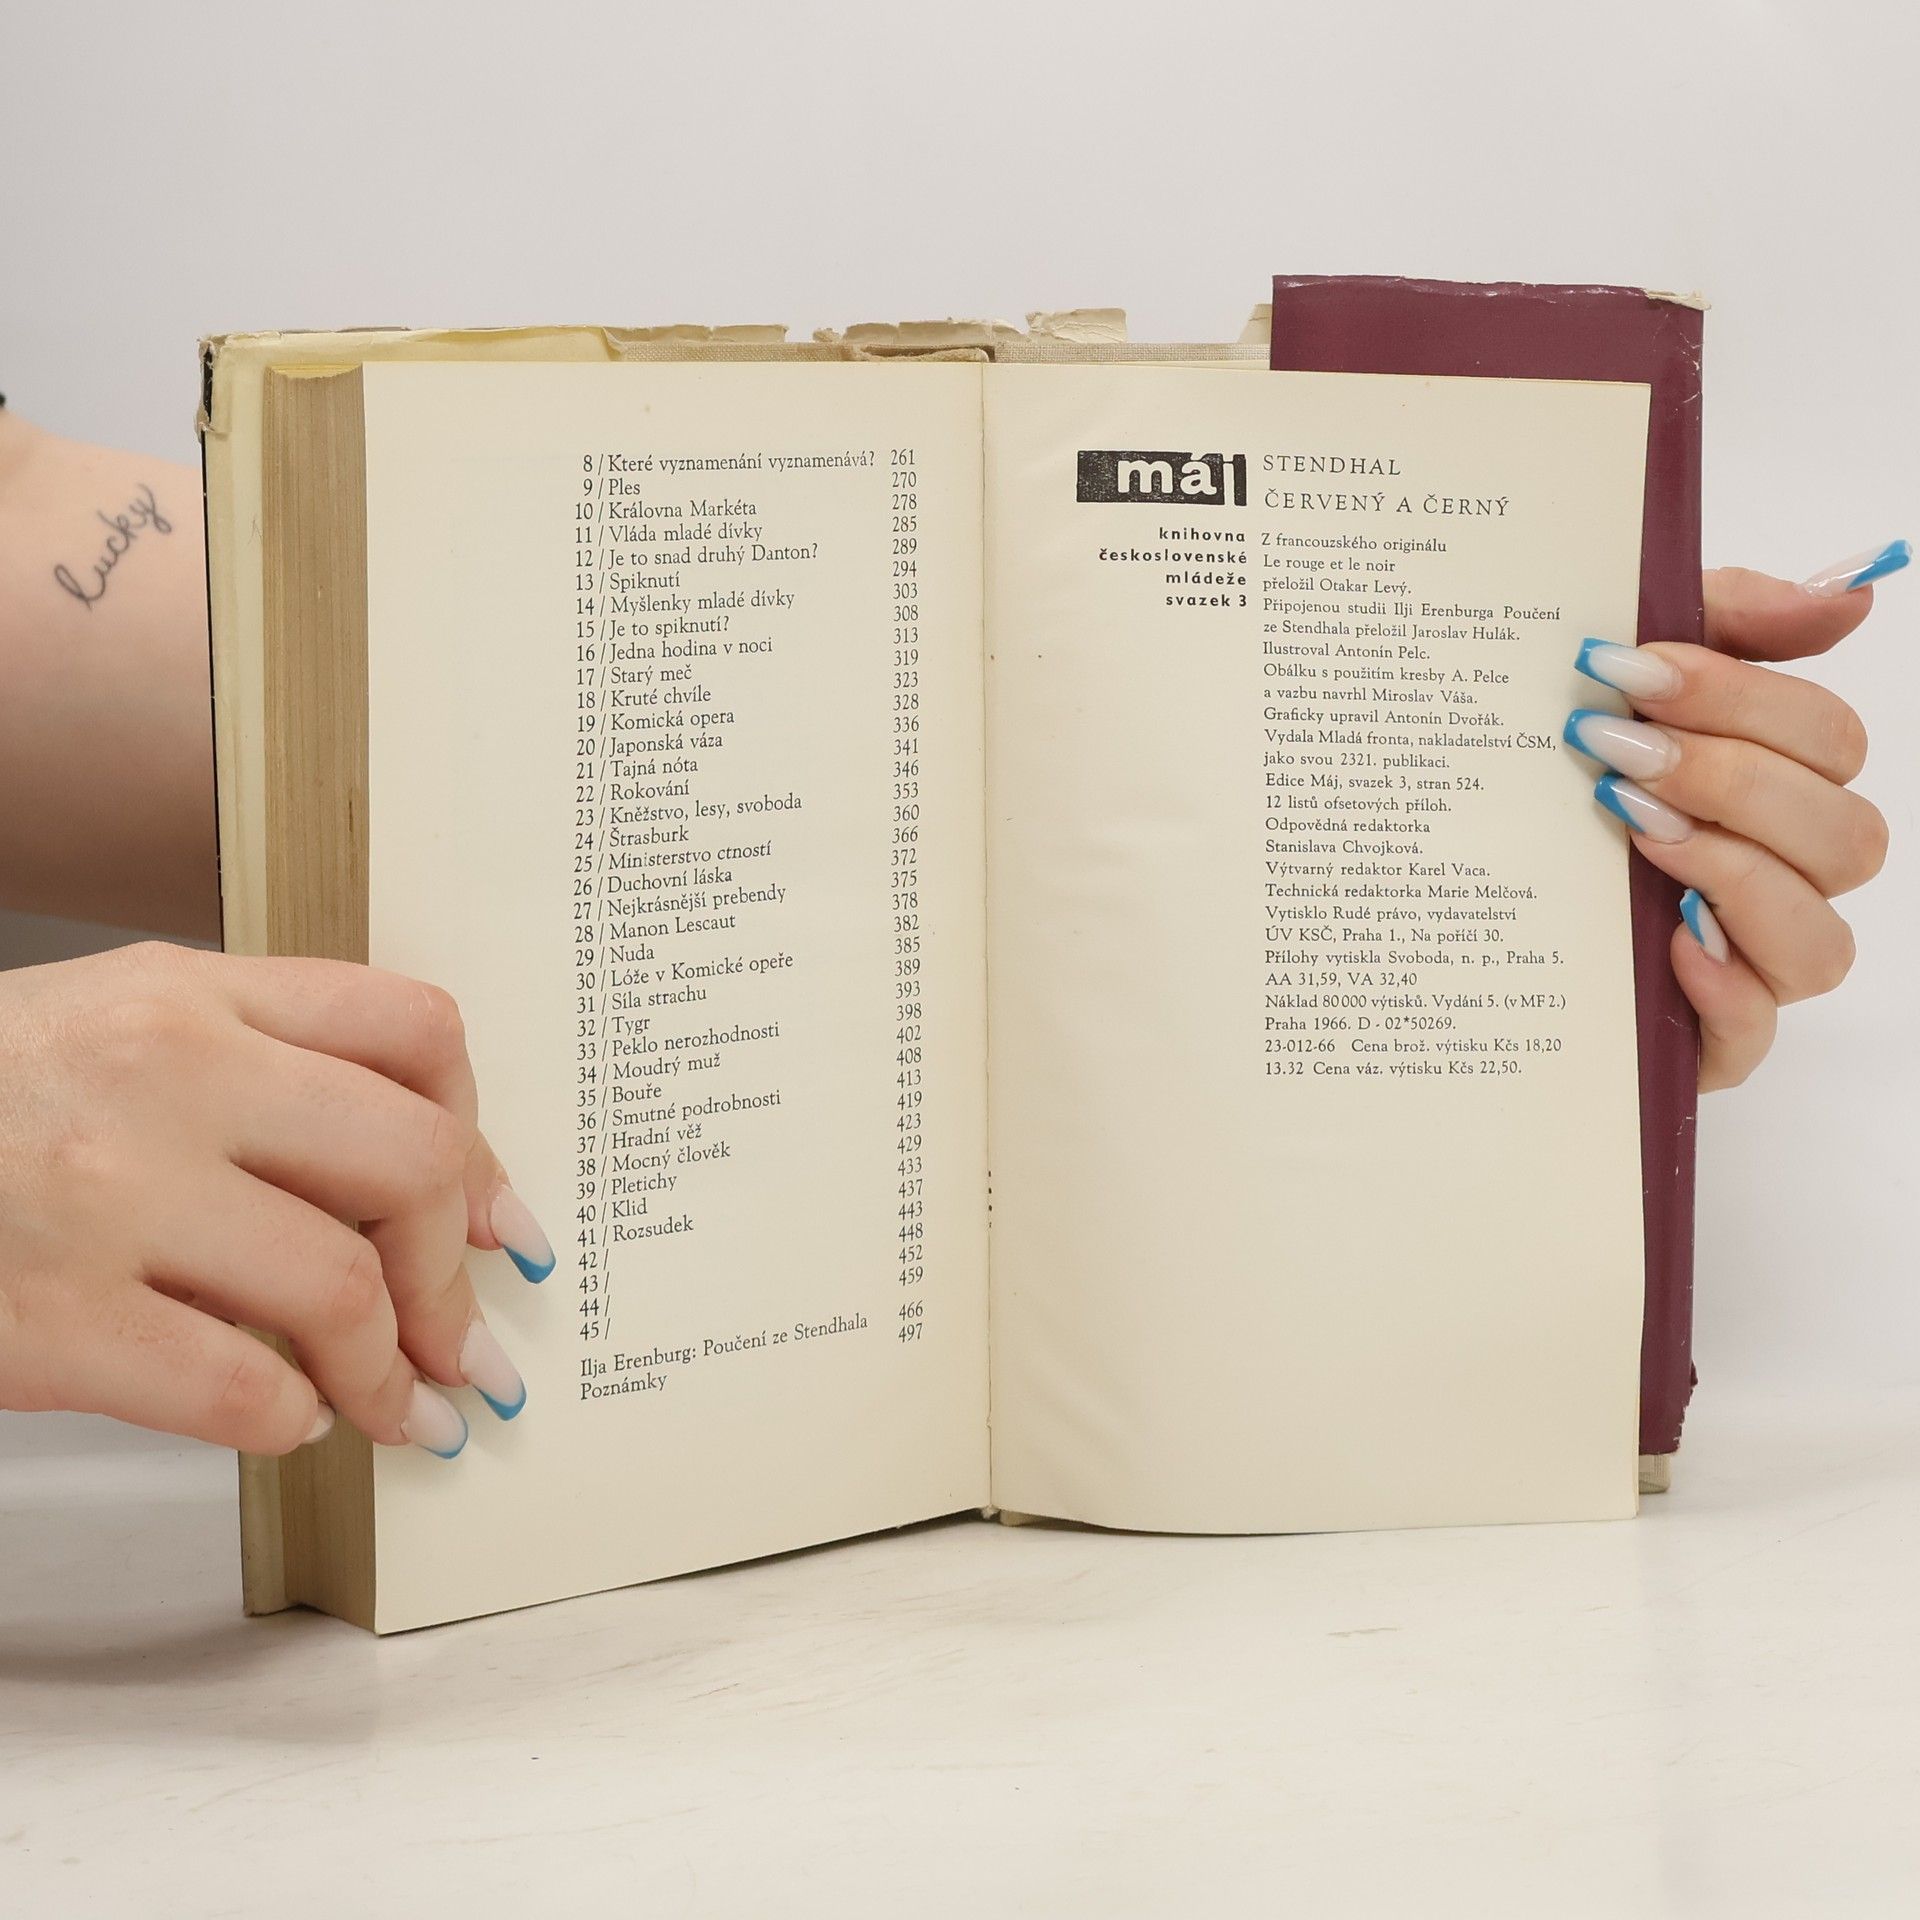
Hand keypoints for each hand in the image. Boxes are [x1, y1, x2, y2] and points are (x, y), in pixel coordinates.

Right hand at [0, 942, 555, 1455]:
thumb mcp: (115, 1027)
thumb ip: (262, 1070)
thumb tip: (427, 1190)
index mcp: (190, 992)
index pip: (413, 1028)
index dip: (485, 1139)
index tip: (503, 1222)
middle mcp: (167, 1075)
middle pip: (410, 1161)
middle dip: (458, 1272)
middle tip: (469, 1339)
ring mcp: (107, 1195)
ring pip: (341, 1287)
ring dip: (393, 1370)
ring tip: (402, 1407)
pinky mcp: (50, 1319)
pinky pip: (238, 1387)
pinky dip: (293, 1418)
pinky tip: (294, 1418)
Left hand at [1563, 549, 1902, 1089]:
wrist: (1433, 899)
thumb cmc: (1546, 785)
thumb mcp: (1617, 682)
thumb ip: (1723, 620)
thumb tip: (1850, 592)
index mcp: (1774, 787)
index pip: (1828, 739)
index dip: (1746, 699)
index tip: (1635, 672)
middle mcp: (1779, 878)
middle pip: (1844, 833)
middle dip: (1732, 779)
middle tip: (1617, 751)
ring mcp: (1748, 967)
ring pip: (1822, 940)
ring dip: (1736, 875)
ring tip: (1634, 833)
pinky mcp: (1702, 1041)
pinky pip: (1756, 1030)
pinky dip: (1726, 986)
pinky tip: (1670, 941)